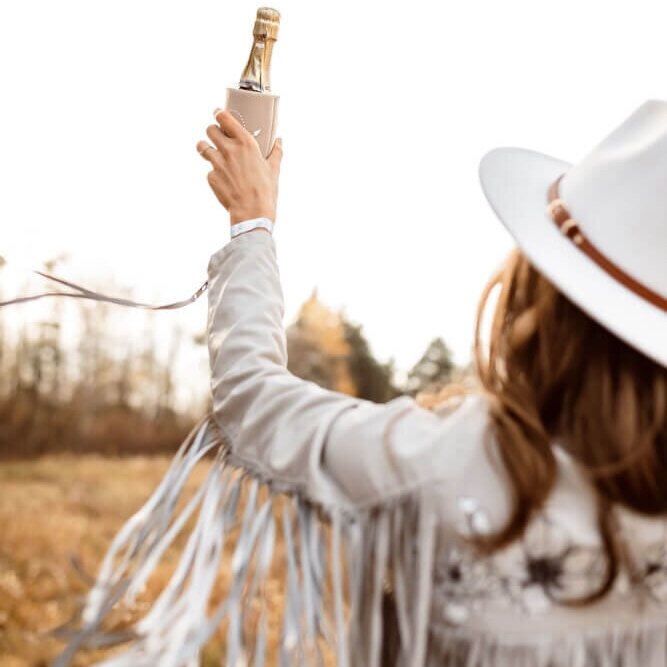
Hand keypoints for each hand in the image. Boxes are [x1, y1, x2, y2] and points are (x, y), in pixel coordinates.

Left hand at [197, 109, 282, 225]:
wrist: (252, 213)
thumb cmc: (265, 191)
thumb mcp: (274, 169)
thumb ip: (276, 152)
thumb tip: (279, 141)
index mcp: (246, 143)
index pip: (224, 118)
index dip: (219, 114)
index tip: (218, 114)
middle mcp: (229, 150)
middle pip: (210, 129)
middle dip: (213, 132)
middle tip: (218, 137)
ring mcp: (217, 164)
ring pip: (202, 146)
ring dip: (205, 148)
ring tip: (211, 153)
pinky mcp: (211, 177)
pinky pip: (208, 170)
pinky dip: (213, 172)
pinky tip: (222, 178)